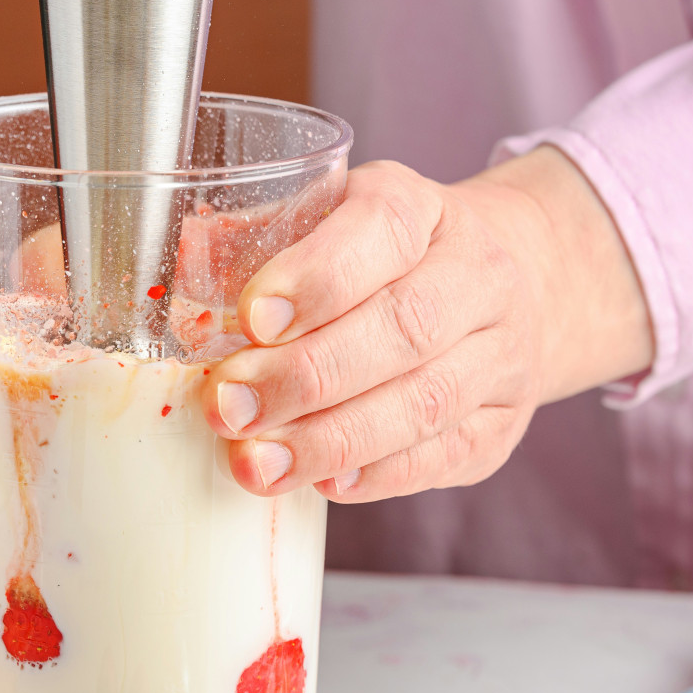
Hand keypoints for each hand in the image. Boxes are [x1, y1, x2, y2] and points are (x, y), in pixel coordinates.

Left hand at [204, 147, 652, 501]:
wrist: (504, 285)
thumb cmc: (381, 258)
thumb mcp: (327, 221)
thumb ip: (260, 244)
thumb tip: (188, 292)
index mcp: (422, 208)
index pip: (382, 231)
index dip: (317, 277)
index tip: (253, 318)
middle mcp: (478, 274)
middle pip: (403, 328)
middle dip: (306, 377)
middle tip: (230, 407)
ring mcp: (501, 353)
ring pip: (426, 402)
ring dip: (332, 441)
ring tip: (258, 464)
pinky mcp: (502, 423)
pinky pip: (444, 455)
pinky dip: (378, 476)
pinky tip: (322, 484)